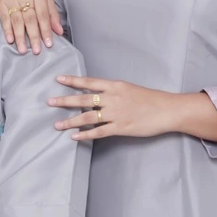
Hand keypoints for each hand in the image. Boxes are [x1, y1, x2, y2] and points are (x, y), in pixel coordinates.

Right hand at [0, 0, 62, 54]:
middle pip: (30, 19)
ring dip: (20, 37)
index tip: (48, 44)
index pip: (43, 15)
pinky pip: (4, 18)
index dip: (46, 30)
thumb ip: (52, 14)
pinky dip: (7, 30)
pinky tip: (10, 40)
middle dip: (34, 36)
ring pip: (17, 20)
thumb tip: (59, 31)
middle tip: (36, 51)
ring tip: (23, 50)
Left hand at [50, 75, 179, 140]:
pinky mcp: (120, 128)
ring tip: (57, 124)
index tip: (58, 79)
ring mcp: (115, 114)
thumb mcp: (130, 89)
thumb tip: (98, 95)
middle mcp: (112, 98)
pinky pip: (99, 132)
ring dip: (71, 121)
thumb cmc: (150, 99)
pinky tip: (74, 136)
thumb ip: (113, 91)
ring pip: (88, 117)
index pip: (89, 82)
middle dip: (65, 101)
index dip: (73, 81)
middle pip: (84, 99)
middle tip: (49, 102)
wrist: (167, 110)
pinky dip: (85, 134)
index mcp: (115, 86)